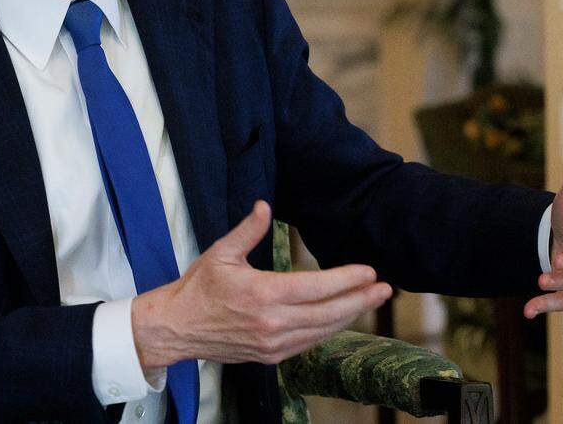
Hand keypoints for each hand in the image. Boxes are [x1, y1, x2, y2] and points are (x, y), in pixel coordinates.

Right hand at [131, 200, 391, 369]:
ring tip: (371, 301)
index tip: (368, 270)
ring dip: (350, 316)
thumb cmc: (199, 287)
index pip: (316, 288)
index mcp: (262, 294)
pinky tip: (342, 318)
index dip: (347, 280)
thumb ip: (246, 230)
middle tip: (384, 288)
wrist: (177, 327)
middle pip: (328, 312)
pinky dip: (329, 330)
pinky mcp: (271, 356)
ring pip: (323, 330)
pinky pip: (309, 344)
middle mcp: (272, 323)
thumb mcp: (220, 253)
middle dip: (360, 299)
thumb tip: (264, 206)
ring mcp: (273, 343)